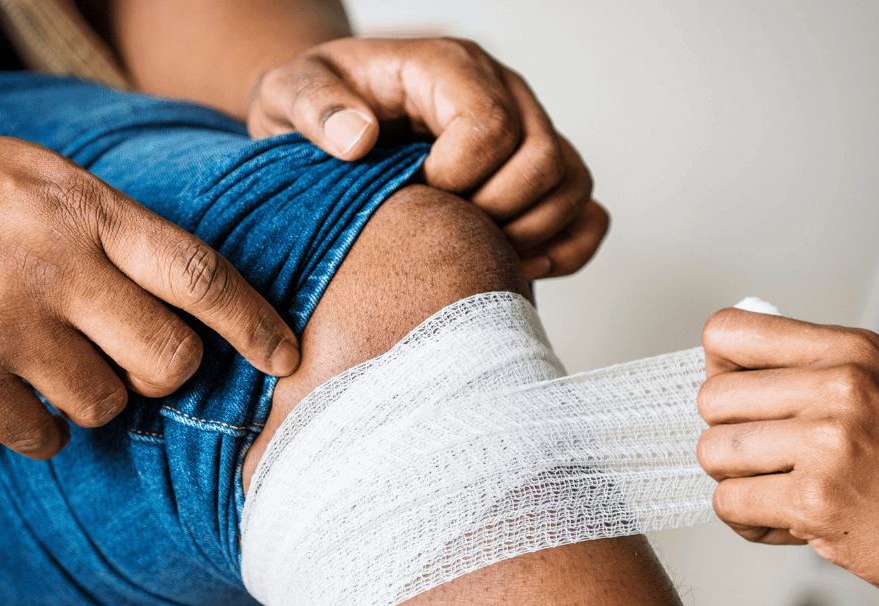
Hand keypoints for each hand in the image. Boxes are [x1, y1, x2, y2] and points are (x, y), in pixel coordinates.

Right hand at [0, 116, 297, 458]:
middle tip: (136, 363)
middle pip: (168, 358)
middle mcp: (52, 262)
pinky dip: (37, 430)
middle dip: (165, 373)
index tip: (286, 358)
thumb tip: (192, 310)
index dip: (255, 325)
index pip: (201, 276)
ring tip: (48, 359)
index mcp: (83, 204)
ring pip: (105, 406)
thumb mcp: (35, 175)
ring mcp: (1, 320)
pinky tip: (8, 390)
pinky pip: (39, 438)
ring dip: (93, 399)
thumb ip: (111, 232)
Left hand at [247, 36, 608, 280]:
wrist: (330, 121)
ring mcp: (529, 133)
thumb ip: (315, 107)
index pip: (489, 126)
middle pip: (542, 160)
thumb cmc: (314, 107)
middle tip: (443, 228)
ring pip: (573, 186)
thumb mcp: (291, 93)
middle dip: (493, 211)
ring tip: (472, 249)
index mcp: (448, 68)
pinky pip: (587, 215)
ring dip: (529, 233)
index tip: (415, 193)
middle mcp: (503, 93)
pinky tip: (513, 264)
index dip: (456, 176)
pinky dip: (564, 248)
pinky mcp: (540, 176)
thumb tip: (357, 138)